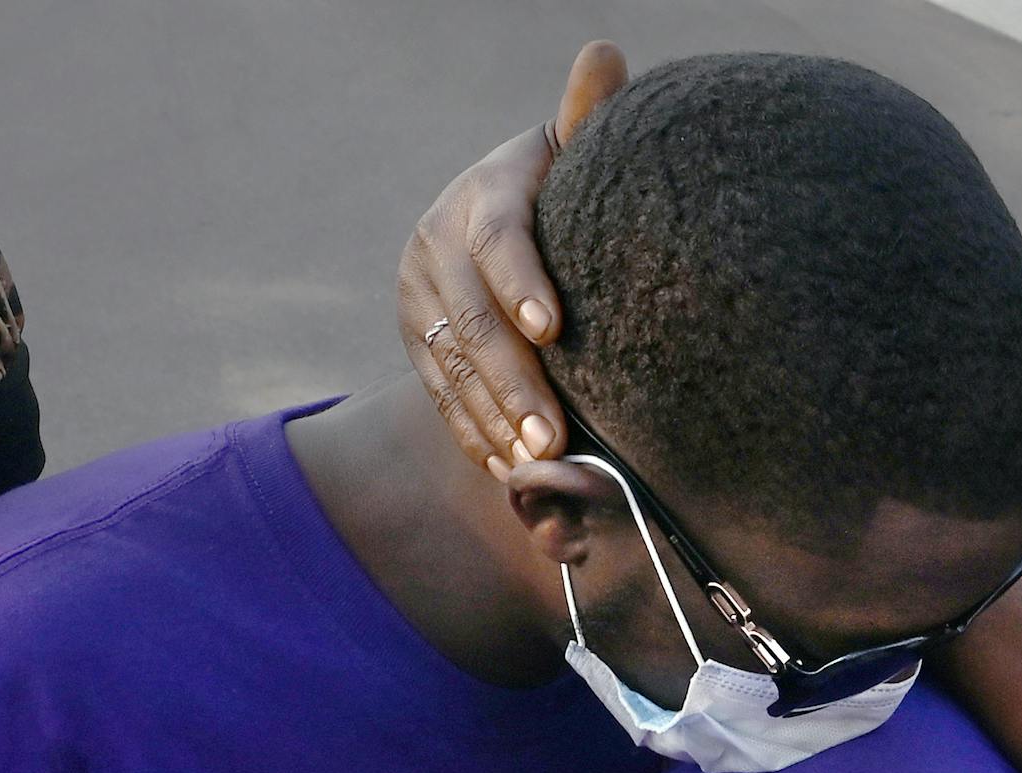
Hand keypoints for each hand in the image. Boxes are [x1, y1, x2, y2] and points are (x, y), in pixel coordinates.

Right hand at [398, 41, 627, 477]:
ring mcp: (420, 297)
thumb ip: (587, 115)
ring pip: (454, 365)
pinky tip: (508, 471)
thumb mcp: (572, 154)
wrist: (506, 222)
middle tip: (554, 434)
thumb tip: (605, 52)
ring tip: (537, 465)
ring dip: (494, 420)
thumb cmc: (565, 188)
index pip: (497, 238)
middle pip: (473, 319)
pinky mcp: (416, 340)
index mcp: (483, 195)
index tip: (554, 329)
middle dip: (514, 381)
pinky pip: (441, 394)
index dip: (522, 282)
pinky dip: (474, 434)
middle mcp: (438, 244)